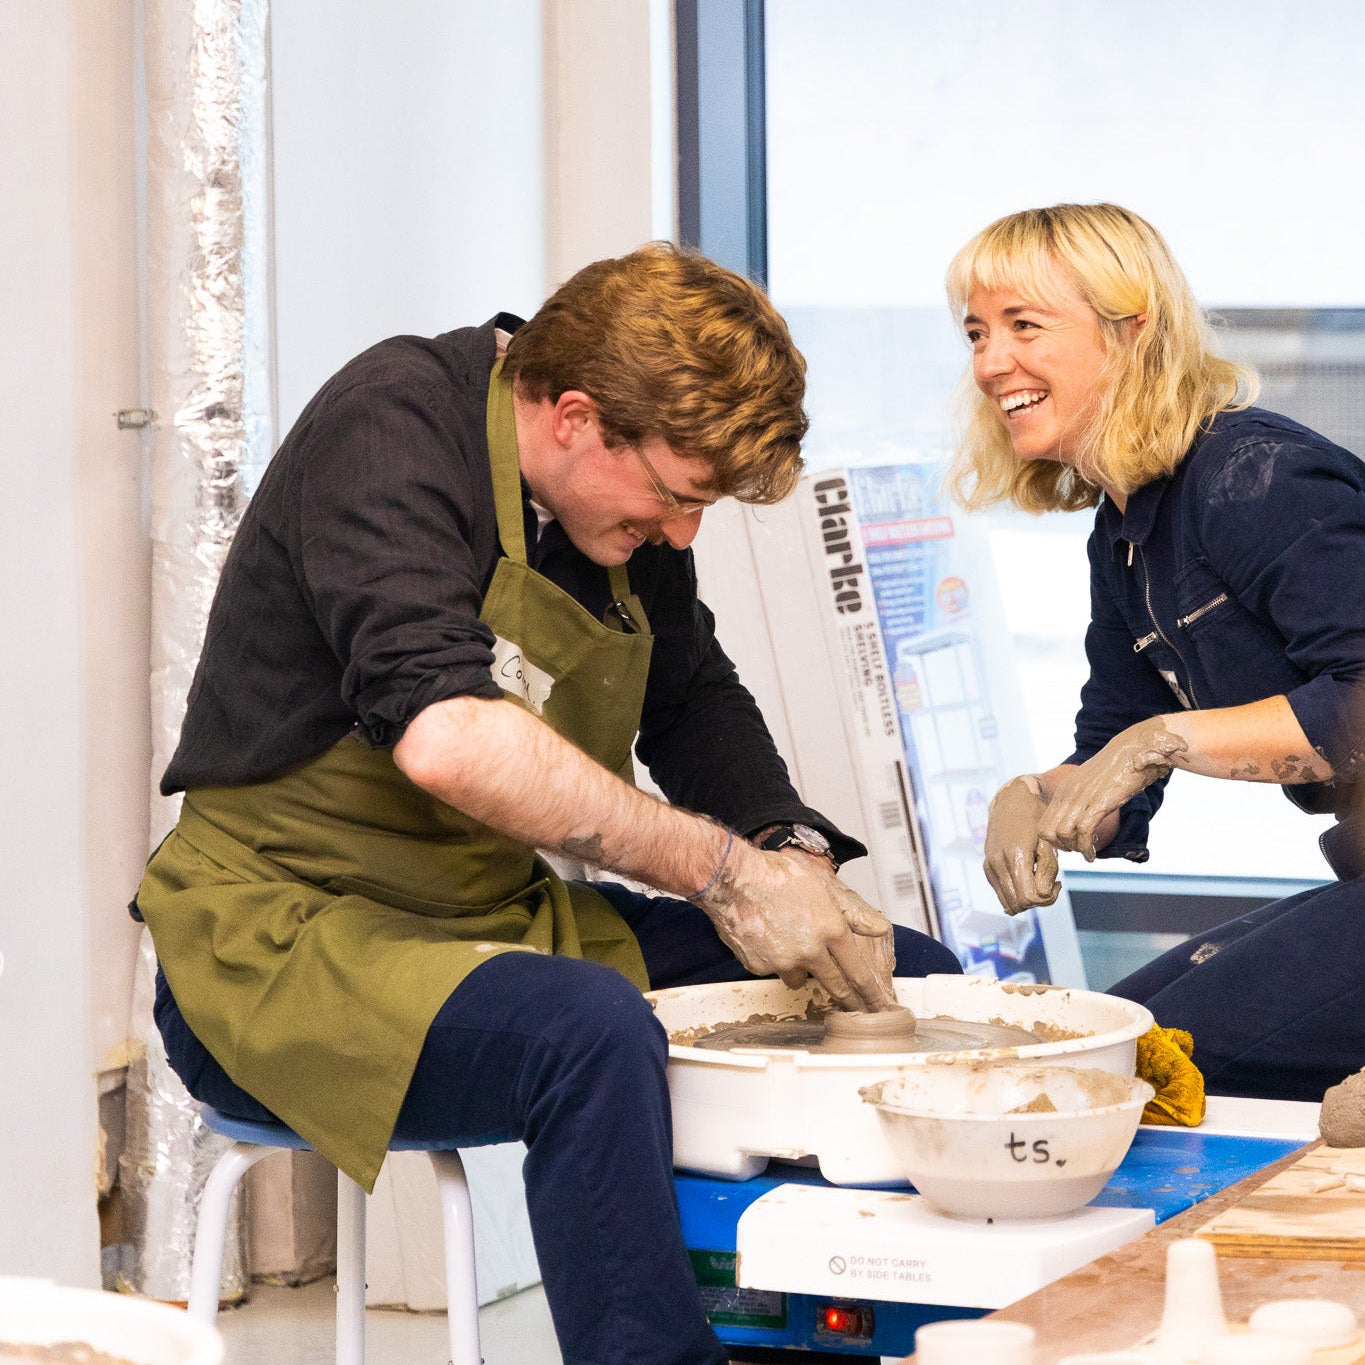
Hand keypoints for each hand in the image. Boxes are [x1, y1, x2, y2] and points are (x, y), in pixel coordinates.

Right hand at [695, 846, 896, 1010]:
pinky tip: (766, 938)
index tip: (879, 1007)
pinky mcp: (759, 967)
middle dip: (849, 1000)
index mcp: (831, 930)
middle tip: (856, 1010)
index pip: (858, 971)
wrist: (732, 879)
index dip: (870, 993)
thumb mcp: (823, 886)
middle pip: (835, 986)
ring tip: (792, 945)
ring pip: (800, 978)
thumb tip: (881, 929)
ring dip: (802, 970)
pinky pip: (773, 970)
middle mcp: (810, 951)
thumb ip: (854, 912)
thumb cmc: (776, 875)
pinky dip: (773, 960)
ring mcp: (783, 962)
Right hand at [983, 777, 1059, 915]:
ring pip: (1008, 902)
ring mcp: (990, 865)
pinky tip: (1028, 878)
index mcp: (1016, 855)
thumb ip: (1047, 869)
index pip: (1029, 897)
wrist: (1012, 801)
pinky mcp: (987, 866)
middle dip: (1039, 901)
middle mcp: (998, 862)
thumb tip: (1041, 894)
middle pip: (1019, 903)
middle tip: (1052, 884)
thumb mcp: (1048, 842)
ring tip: (1040, 882)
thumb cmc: (1035, 818)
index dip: (1048, 898)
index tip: (1058, 883)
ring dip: (1027, 899)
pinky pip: (1001, 893)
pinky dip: (1016, 893)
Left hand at [1039, 719, 1186, 858]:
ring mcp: (1081, 798)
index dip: (1052, 840)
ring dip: (1073, 849)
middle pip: (1046, 831)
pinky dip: (1086, 848)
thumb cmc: (1118, 768)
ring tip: (1086, 852)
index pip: (1042, 822)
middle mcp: (1067, 794)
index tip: (1068, 844)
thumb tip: (1082, 815)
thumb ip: (1082, 797)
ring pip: (1062, 834)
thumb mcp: (1092, 783)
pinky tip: (1092, 854)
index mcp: (1064, 790)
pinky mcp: (1099, 803)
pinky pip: (1084, 833)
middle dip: (1060, 847)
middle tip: (1076, 850)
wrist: (1135, 749)